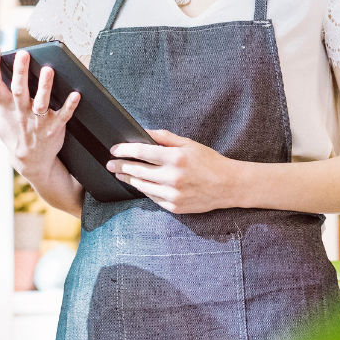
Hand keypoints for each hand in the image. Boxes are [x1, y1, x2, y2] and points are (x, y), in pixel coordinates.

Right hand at [0, 45, 79, 180]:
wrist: (29, 160)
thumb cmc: (10, 132)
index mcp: (4, 107)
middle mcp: (20, 112)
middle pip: (19, 91)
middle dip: (20, 72)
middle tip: (22, 53)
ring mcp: (38, 121)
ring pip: (41, 102)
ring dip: (45, 87)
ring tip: (48, 69)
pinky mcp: (54, 127)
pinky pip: (63, 116)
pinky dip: (70, 106)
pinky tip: (76, 94)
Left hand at [107, 130, 239, 212]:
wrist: (228, 185)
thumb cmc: (208, 161)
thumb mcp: (188, 143)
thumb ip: (164, 137)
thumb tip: (143, 132)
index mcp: (176, 158)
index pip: (141, 152)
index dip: (124, 150)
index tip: (114, 149)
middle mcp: (173, 177)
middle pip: (137, 171)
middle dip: (120, 166)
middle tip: (110, 164)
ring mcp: (173, 195)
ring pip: (142, 186)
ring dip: (129, 179)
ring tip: (120, 174)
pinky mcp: (175, 207)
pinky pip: (153, 198)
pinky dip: (144, 190)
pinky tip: (139, 184)